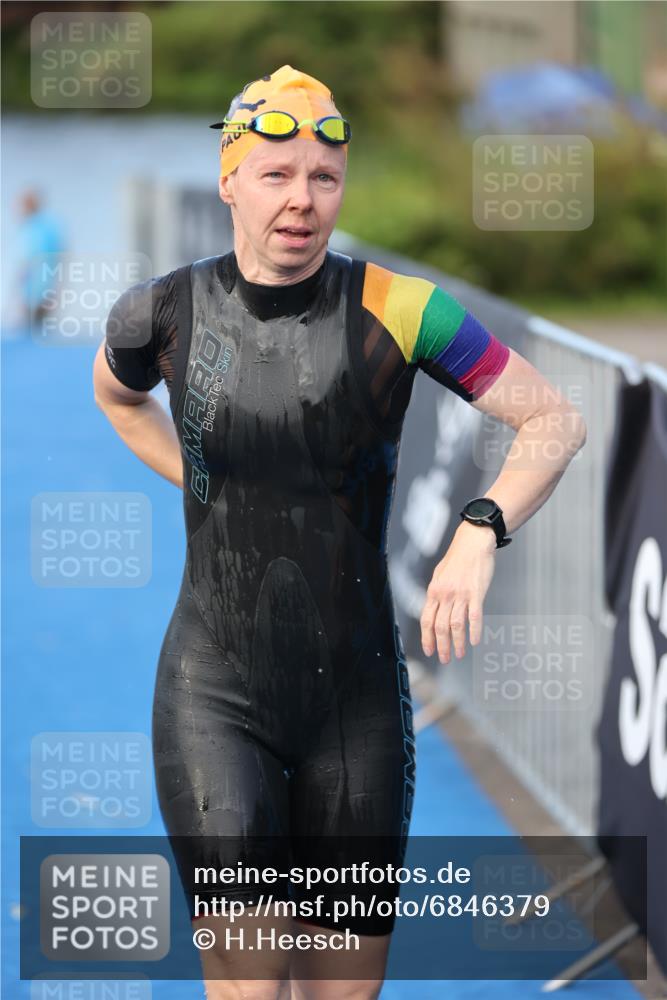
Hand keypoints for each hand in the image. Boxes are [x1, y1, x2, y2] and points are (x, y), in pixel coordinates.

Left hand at [420, 521, 496, 663]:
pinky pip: (474, 617)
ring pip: (456, 625)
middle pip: (440, 626)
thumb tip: (434, 610)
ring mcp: (461, 595)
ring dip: (457, 643)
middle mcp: (445, 594)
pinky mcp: (476, 593)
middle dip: (441, 646)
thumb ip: (437, 594)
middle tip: (444, 659)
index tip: (429, 650)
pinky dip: (474, 631)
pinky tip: (474, 641)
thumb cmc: (458, 558)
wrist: (473, 543)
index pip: (427, 620)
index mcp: (434, 591)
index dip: (427, 638)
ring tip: (459, 654)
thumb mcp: (440, 575)